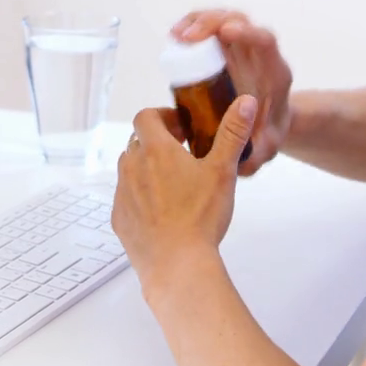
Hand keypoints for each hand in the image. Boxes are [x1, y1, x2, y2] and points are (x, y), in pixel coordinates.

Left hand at [111, 96, 256, 291]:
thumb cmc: (201, 216)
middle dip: (157, 143)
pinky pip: (126, 198)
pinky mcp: (119, 219)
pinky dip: (140, 196)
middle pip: (137, 142)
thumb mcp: (223, 171)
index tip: (181, 129)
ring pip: (129, 169)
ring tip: (173, 184)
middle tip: (182, 155)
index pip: (146, 117)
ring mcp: (122, 194)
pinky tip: (162, 211)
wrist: (177, 265)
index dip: (162, 117)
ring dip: (146, 168)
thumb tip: (246, 101)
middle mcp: (132, 167)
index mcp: (155, 150)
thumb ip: (232, 133)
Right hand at [174, 10, 292, 175]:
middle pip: (240, 21)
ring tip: (175, 36)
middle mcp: (258, 54)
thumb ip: (256, 155)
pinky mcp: (223, 48)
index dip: (247, 32)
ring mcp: (240, 48)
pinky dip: (191, 27)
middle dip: (213, 23)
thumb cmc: (267, 134)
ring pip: (222, 19)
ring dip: (198, 21)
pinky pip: (208, 29)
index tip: (226, 32)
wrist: (267, 125)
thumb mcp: (265, 148)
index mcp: (273, 73)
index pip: (265, 42)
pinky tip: (174, 38)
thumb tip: (238, 160)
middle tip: (186, 37)